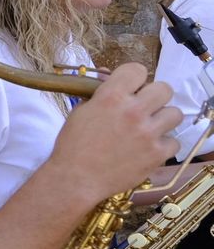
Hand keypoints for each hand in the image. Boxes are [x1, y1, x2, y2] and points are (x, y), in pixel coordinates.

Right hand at [50, 63, 181, 200]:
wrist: (76, 178)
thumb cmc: (73, 144)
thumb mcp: (81, 111)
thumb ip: (100, 93)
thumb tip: (109, 76)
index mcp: (111, 97)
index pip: (137, 70)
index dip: (134, 77)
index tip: (131, 86)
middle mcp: (133, 111)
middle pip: (164, 89)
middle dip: (154, 96)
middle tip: (144, 106)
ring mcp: (148, 133)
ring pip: (175, 114)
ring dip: (163, 118)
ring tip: (150, 127)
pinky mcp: (157, 154)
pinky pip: (174, 141)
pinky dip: (163, 144)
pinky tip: (148, 147)